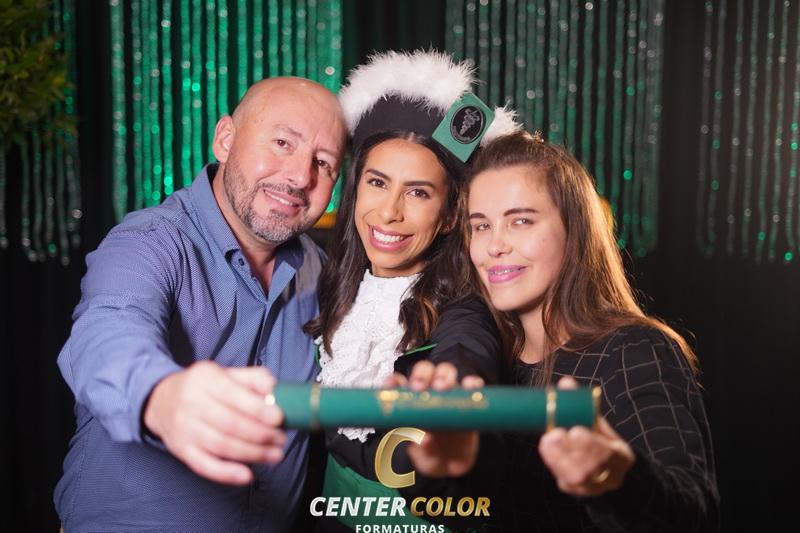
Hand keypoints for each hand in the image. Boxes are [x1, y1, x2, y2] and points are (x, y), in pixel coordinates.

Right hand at [143, 360, 285, 485]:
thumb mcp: (225, 373)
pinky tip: (247, 475)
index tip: (279, 418)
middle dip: (260, 434)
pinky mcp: (181, 450)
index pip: (232, 394)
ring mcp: (184, 429)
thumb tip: (275, 389)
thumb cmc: (204, 387)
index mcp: (204, 379)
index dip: (257, 409)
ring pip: (221, 445)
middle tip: (280, 439)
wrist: (162, 400)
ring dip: (252, 454)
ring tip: (274, 454)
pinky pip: (204, 466)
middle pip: (229, 423)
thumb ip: (253, 378)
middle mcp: (190, 403)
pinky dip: (227, 473)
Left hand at [399, 361, 483, 477]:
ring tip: (444, 387)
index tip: (391, 385)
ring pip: (446, 372)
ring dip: (444, 375)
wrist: (453, 466)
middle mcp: (429, 394)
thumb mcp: (422, 456)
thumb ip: (422, 448)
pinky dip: (472, 382)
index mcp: (410, 403)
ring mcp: (449, 395)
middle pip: (424, 371)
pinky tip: (470, 386)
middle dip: (421, 374)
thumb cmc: (430, 456)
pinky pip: (472, 386)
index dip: (393, 381)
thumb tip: (426, 438)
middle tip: (420, 387)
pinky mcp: (469, 401)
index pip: (398, 384)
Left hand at [538, 376, 634, 496]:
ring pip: (578, 478)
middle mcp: (612, 477)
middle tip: (554, 435)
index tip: (575, 430)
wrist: (602, 466)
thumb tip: (566, 383)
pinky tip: (548, 451)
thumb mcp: (595, 422)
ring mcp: (595, 488)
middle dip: (572, 451)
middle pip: (592, 468)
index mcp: (623, 457)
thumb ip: (582, 405)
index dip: (592, 444)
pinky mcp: (578, 492)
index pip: (610, 453)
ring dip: (559, 458)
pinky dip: (555, 465)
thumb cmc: (597, 437)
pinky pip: (566, 484)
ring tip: (547, 441)